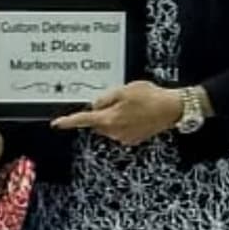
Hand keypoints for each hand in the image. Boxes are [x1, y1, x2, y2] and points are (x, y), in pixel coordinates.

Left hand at [51, 80, 181, 145]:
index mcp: (109, 119)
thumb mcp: (123, 90)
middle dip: (101, 111)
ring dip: (113, 116)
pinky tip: (136, 112)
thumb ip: (105, 98)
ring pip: (109, 125)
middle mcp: (115, 132)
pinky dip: (123, 121)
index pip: (83, 120)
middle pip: (97, 122)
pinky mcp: (133, 139)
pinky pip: (120, 129)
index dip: (68, 121)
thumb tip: (94, 105)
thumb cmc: (149, 97)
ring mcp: (124, 137)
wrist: (172, 109)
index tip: (57, 123)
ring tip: (132, 104)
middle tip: (117, 98)